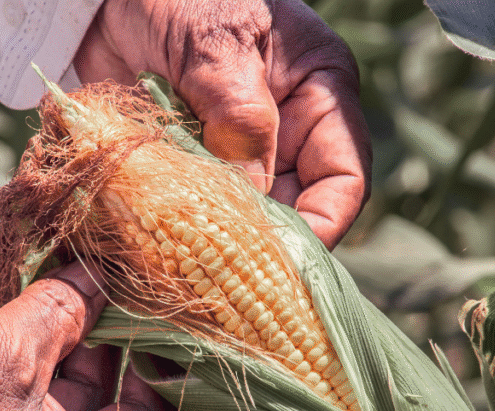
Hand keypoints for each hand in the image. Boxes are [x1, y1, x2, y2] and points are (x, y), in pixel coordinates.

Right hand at [0, 261, 264, 410]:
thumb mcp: (6, 357)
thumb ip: (62, 311)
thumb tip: (97, 276)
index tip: (277, 410)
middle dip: (159, 364)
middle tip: (193, 312)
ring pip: (91, 406)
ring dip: (105, 352)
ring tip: (132, 293)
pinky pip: (48, 404)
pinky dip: (62, 360)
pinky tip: (72, 310)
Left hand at [75, 0, 370, 247]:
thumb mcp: (217, 45)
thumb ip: (240, 117)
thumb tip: (252, 197)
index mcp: (318, 97)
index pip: (344, 179)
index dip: (323, 225)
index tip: (284, 261)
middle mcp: (283, 134)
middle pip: (292, 212)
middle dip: (261, 247)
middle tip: (224, 280)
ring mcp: (231, 153)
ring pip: (238, 221)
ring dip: (212, 246)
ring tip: (185, 271)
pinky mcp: (184, 166)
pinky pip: (189, 213)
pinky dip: (172, 233)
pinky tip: (151, 250)